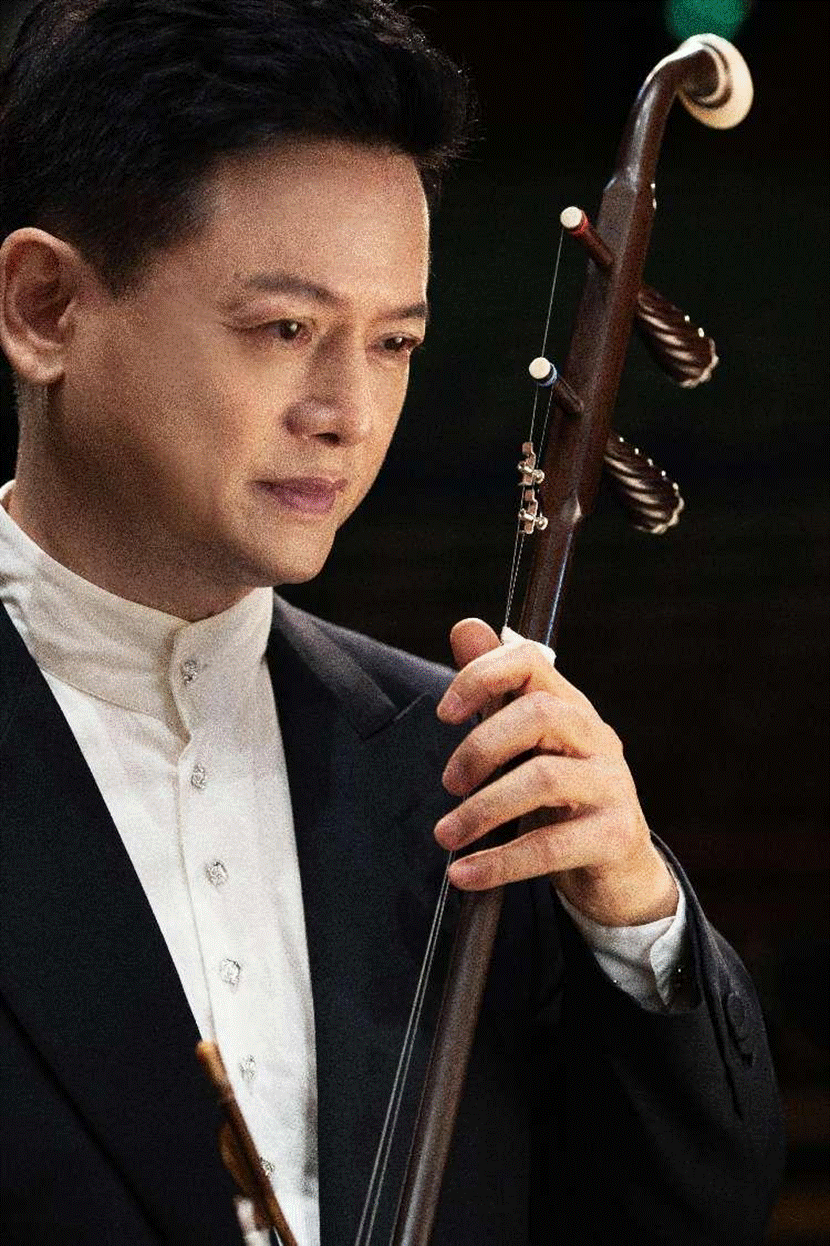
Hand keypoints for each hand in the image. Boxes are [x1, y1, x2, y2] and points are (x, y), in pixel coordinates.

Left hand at [434, 619, 677, 925]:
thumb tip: (464, 627)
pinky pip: (552, 846)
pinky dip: (500, 862)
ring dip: (482, 810)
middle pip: (540, 714)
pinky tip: (465, 873)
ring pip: (543, 780)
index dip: (483, 674)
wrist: (619, 872)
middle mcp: (596, 738)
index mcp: (571, 708)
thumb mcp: (526, 744)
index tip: (444, 712)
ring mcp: (612, 786)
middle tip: (449, 783)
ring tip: (446, 834)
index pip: (531, 661)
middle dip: (481, 746)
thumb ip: (495, 691)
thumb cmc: (563, 801)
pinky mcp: (616, 836)